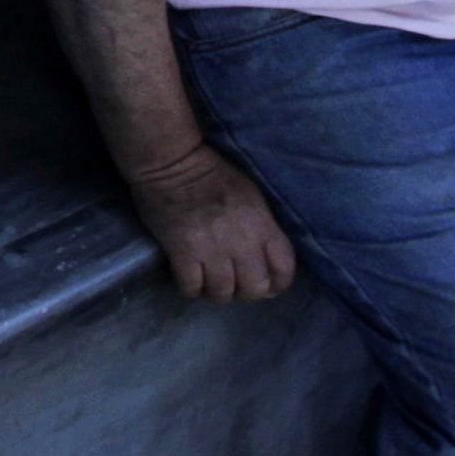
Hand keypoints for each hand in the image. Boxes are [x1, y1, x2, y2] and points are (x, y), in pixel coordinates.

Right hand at [127, 142, 298, 303]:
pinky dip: (192, 289)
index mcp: (261, 223)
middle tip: (234, 283)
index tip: (267, 285)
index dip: (278, 284)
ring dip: (216, 293)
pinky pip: (192, 288)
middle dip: (245, 292)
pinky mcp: (182, 251)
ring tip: (209, 282)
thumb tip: (263, 264)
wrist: (170, 161)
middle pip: (254, 289)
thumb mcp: (250, 196)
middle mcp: (241, 241)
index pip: (284, 268)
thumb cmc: (212, 175)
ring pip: (222, 293)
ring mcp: (211, 248)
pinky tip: (190, 279)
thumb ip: (262, 228)